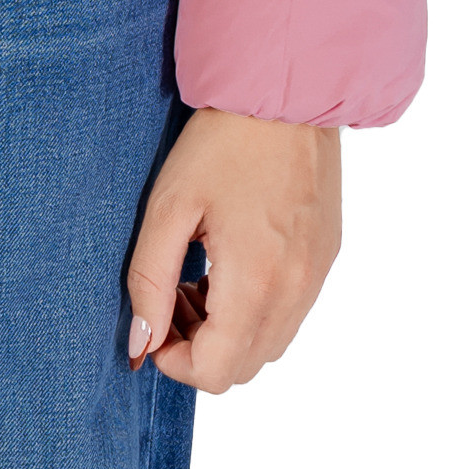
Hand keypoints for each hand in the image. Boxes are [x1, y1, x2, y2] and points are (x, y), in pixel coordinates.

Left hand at [127, 107, 340, 393]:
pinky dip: (256, 309)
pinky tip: (231, 261)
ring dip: (228, 331)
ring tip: (198, 276)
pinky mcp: (327, 259)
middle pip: (243, 367)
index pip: (216, 372)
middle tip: (172, 295)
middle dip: (199, 347)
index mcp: (256, 283)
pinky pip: (290, 313)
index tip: (154, 322)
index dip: (174, 362)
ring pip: (269, 346)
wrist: (286, 96)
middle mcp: (296, 291)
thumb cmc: (222, 144)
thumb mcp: (169, 207)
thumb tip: (142, 343)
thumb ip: (150, 281)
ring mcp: (317, 277)